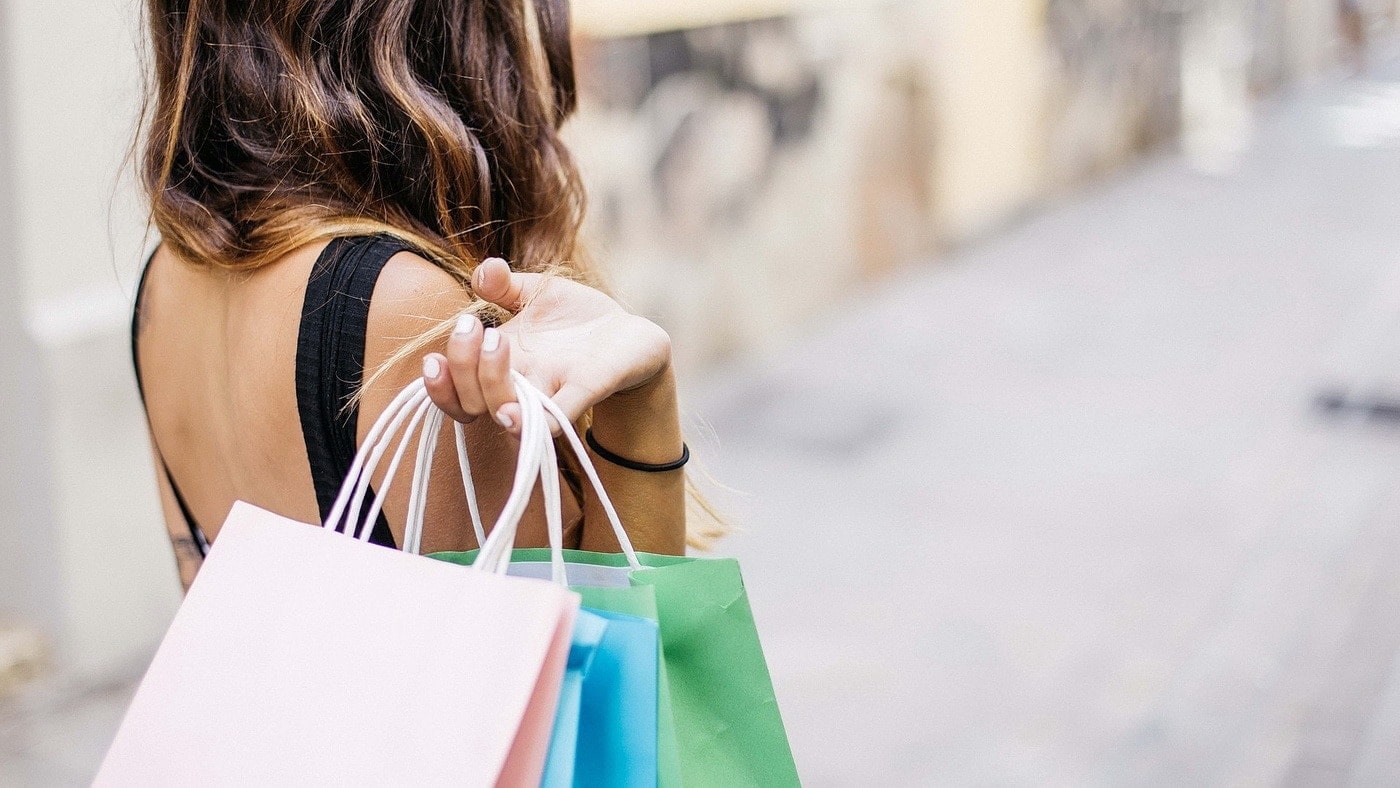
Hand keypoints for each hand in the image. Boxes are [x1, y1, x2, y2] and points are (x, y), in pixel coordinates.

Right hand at [420, 258, 671, 432]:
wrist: (630, 335)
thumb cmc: (576, 319)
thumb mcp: (538, 294)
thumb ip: (504, 284)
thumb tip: (483, 270)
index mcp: (500, 364)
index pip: (455, 390)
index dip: (437, 385)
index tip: (433, 359)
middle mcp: (520, 386)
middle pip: (471, 401)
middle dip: (463, 366)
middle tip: (475, 326)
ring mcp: (550, 392)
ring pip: (506, 411)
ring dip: (490, 382)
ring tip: (496, 342)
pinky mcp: (585, 392)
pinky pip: (554, 419)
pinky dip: (534, 422)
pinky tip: (514, 415)